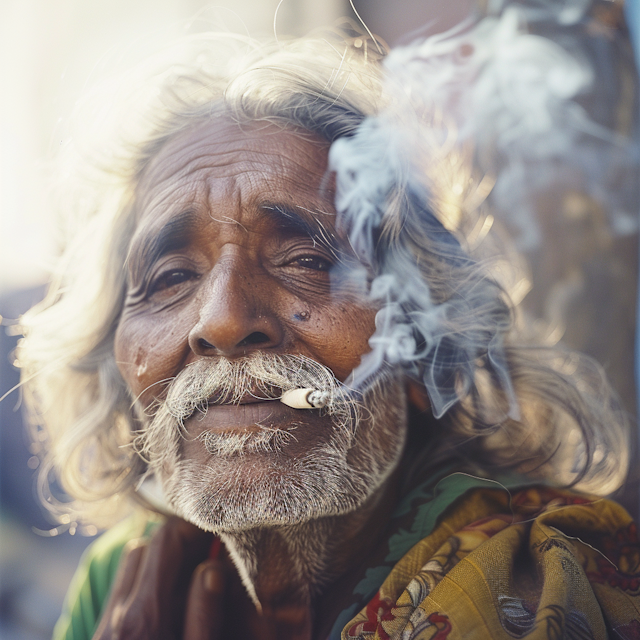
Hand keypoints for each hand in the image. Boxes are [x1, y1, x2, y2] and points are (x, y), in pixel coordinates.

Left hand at [92, 517, 223, 639]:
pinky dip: (144, 584)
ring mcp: (103, 627)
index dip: (193, 526)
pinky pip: (120, 592)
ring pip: (129, 567)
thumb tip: (213, 569)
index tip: (218, 531)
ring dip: (157, 562)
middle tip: (209, 553)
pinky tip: (167, 604)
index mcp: (144, 618)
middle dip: (177, 542)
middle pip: (143, 546)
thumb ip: (204, 614)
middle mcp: (117, 615)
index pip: (165, 541)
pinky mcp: (100, 637)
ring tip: (189, 578)